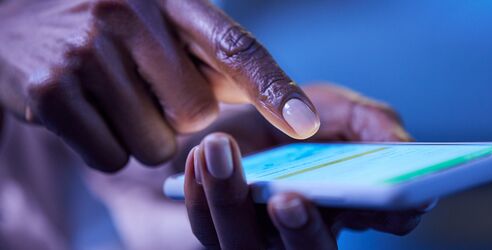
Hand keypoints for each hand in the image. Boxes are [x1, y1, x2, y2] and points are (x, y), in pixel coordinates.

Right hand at [0, 0, 317, 171]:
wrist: (14, 14)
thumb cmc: (105, 24)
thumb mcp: (160, 20)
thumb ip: (212, 57)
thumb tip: (268, 101)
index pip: (236, 46)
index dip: (273, 87)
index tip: (305, 123)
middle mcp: (128, 15)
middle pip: (197, 115)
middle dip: (179, 117)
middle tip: (143, 87)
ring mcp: (85, 51)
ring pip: (155, 144)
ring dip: (142, 135)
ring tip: (111, 95)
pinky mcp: (50, 90)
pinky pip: (111, 157)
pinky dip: (106, 147)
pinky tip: (85, 110)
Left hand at [183, 85, 432, 248]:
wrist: (230, 119)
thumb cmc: (288, 118)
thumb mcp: (334, 107)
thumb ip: (370, 120)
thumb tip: (400, 143)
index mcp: (346, 204)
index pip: (384, 222)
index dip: (392, 216)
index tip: (394, 201)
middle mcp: (305, 231)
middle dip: (303, 234)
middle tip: (289, 200)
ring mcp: (257, 238)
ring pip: (246, 248)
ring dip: (231, 202)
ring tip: (219, 150)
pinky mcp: (215, 231)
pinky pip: (205, 229)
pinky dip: (202, 194)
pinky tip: (200, 156)